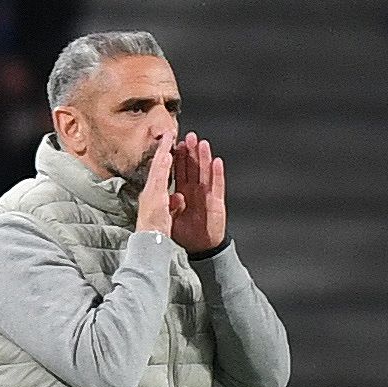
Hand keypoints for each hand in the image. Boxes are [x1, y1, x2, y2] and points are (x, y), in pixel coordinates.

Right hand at [135, 134, 175, 237]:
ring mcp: (152, 195)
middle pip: (158, 169)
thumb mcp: (166, 217)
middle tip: (168, 134)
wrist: (149, 248)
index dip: (164, 160)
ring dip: (163, 153)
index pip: (161, 175)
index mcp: (156, 197)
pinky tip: (168, 155)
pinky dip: (163, 166)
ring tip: (169, 139)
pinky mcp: (155, 199)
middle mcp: (151, 194)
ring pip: (158, 170)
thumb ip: (172, 205)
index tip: (168, 145)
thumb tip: (178, 196)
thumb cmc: (156, 234)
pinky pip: (159, 179)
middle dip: (163, 151)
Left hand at [169, 132, 226, 253]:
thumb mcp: (170, 218)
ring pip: (205, 172)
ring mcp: (206, 196)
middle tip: (189, 136)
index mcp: (180, 194)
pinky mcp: (216, 203)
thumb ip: (170, 205)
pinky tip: (216, 162)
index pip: (178, 172)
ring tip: (202, 143)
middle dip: (191, 152)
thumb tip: (174, 195)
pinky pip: (217, 185)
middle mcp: (193, 192)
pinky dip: (217, 174)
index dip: (177, 158)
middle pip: (192, 168)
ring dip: (204, 158)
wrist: (198, 250)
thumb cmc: (183, 234)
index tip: (174, 142)